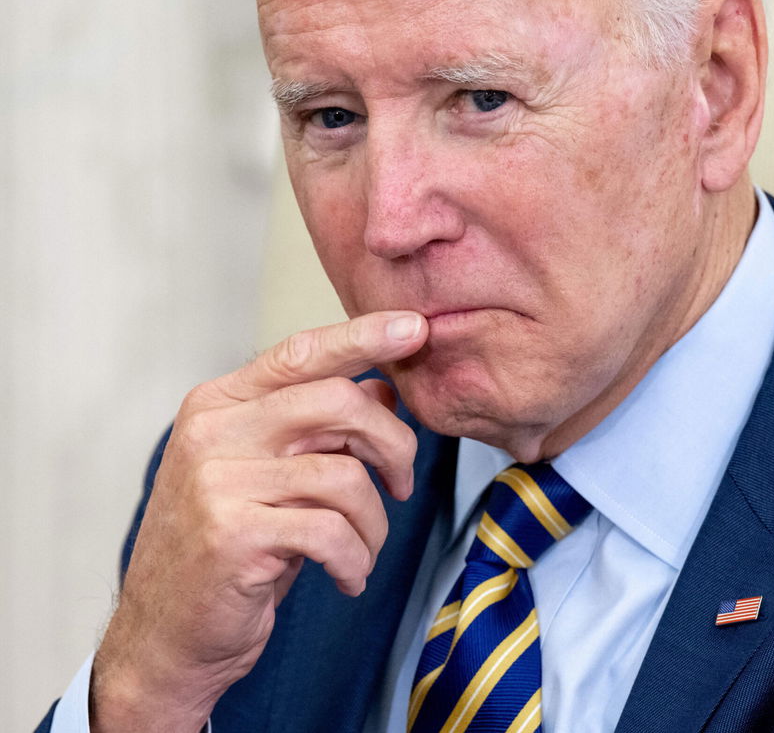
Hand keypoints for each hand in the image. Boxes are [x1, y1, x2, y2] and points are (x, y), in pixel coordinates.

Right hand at [89, 311, 428, 731]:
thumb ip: (319, 428)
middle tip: (402, 485)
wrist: (164, 638)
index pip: (302, 353)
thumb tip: (386, 388)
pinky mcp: (232, 534)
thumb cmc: (228, 551)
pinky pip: (331, 531)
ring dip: (374, 522)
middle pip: (339, 402)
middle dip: (394, 445)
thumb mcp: (271, 476)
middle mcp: (213, 432)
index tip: (416, 328)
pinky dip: (355, 560)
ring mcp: (218, 482)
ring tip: (363, 549)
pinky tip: (347, 577)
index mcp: (220, 405)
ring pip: (344, 475)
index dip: (365, 336)